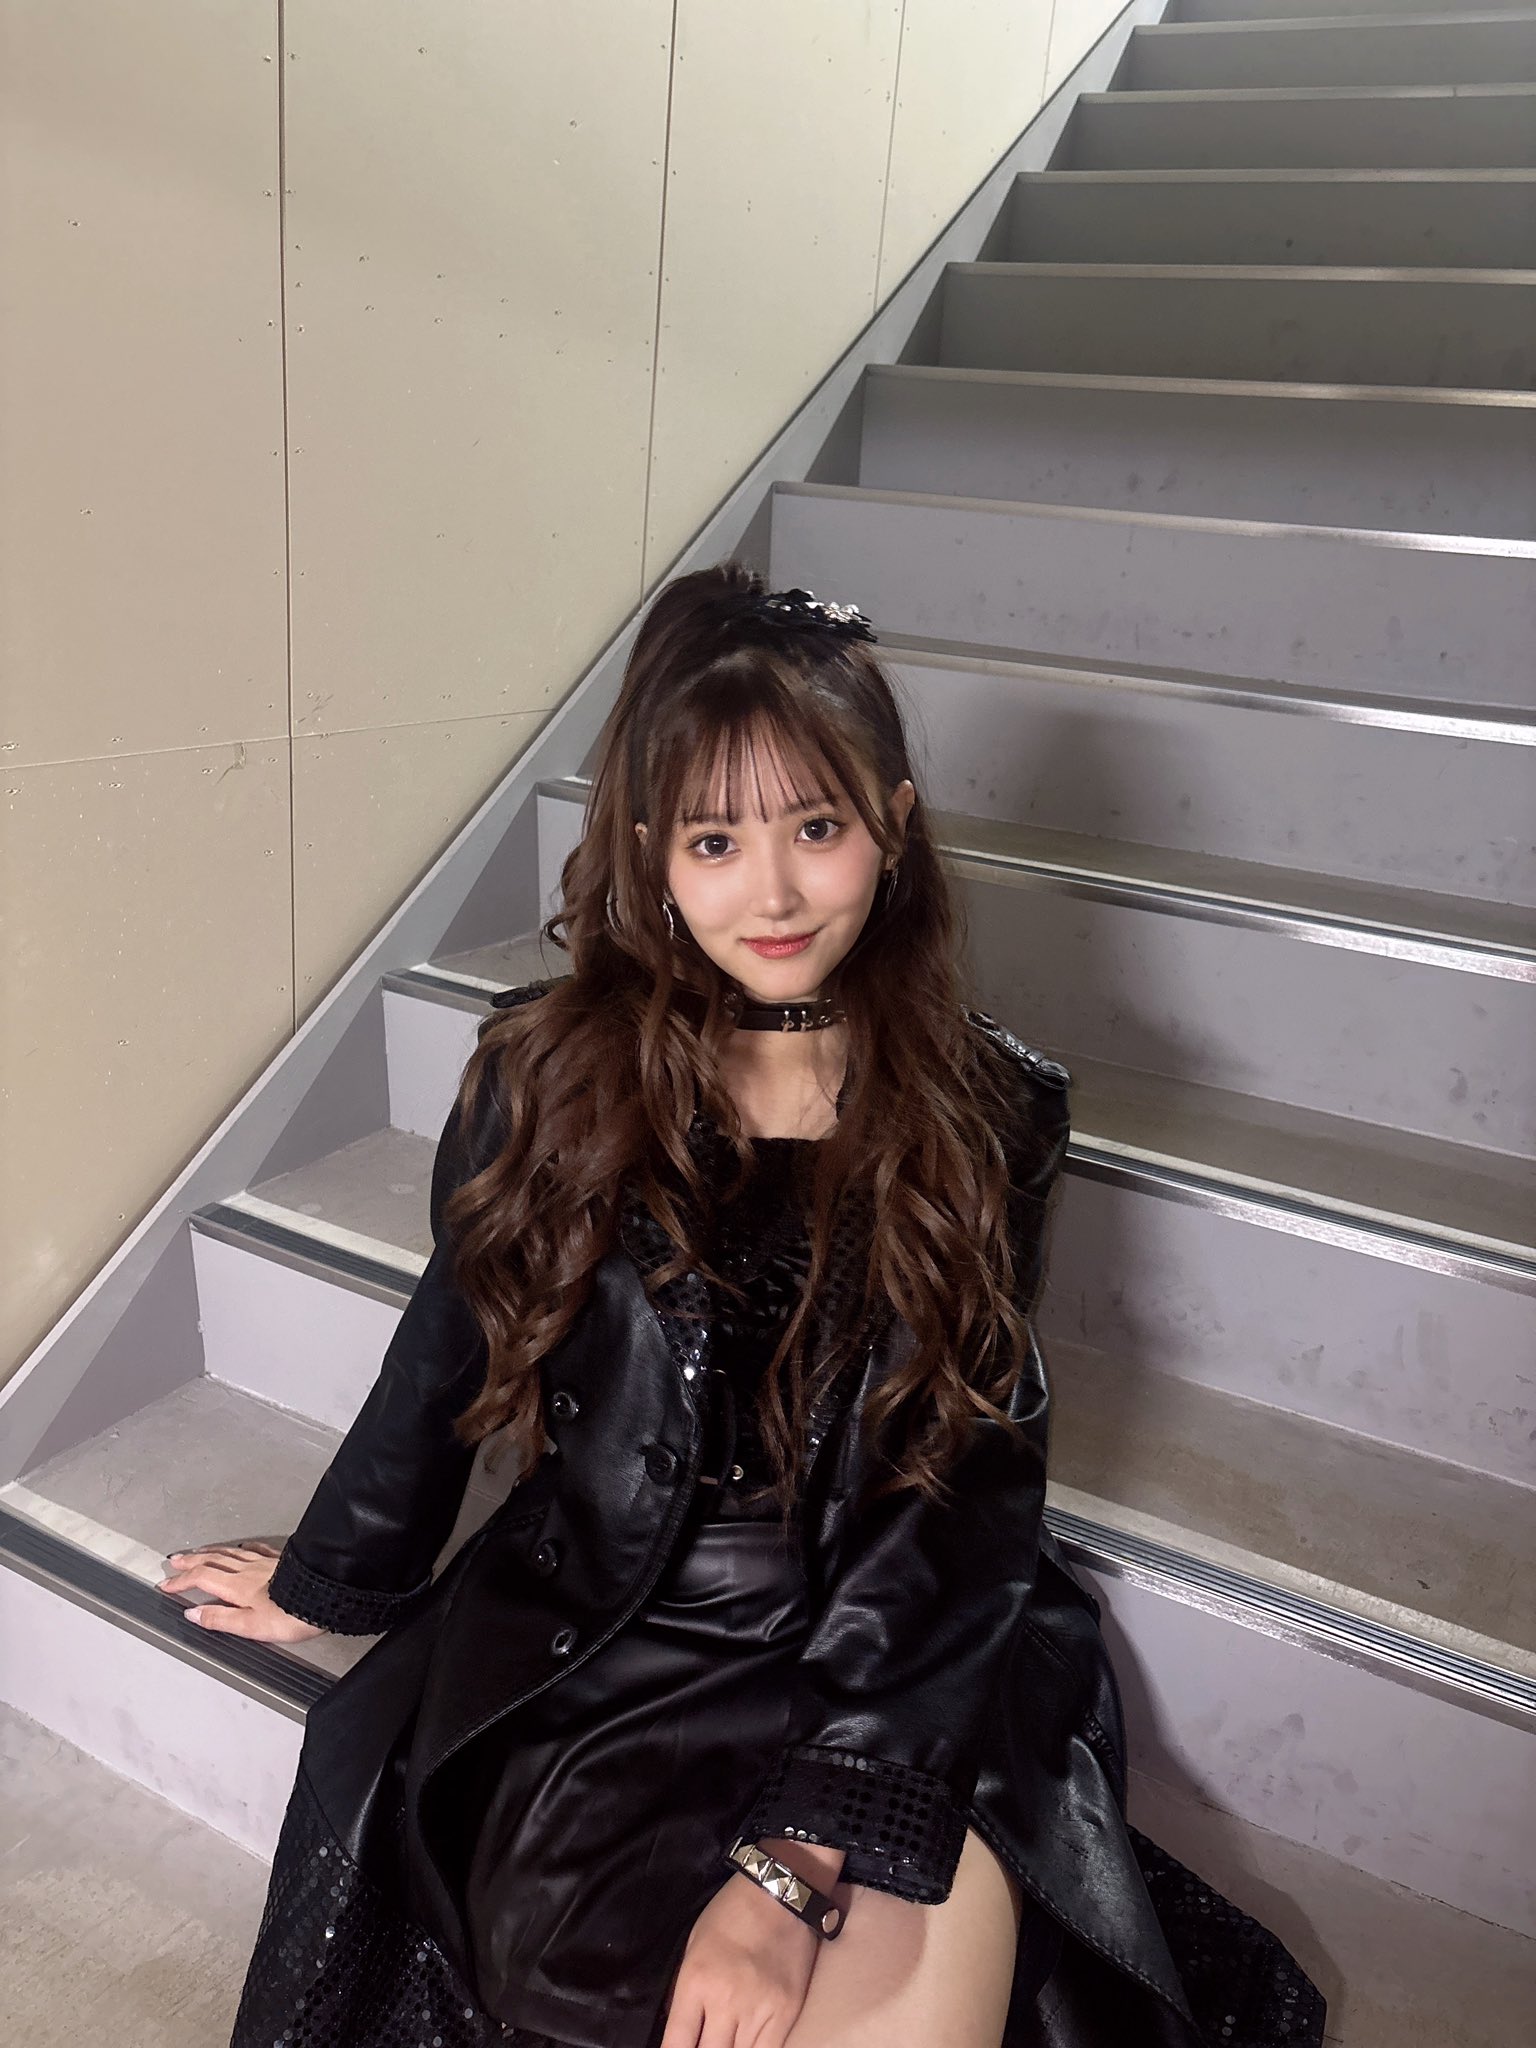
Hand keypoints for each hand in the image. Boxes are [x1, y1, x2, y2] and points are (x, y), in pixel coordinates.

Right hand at [155, 1540, 326, 1642]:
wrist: (325, 1595)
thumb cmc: (292, 1614)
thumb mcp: (251, 1625)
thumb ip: (220, 1618)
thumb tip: (193, 1613)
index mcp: (238, 1586)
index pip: (201, 1578)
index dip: (181, 1581)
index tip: (166, 1584)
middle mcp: (249, 1570)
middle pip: (212, 1560)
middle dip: (190, 1560)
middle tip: (174, 1560)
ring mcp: (266, 1562)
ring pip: (231, 1552)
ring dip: (210, 1551)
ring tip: (198, 1551)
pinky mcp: (283, 1560)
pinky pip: (255, 1549)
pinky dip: (241, 1548)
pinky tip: (242, 1547)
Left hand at [660, 1844, 844, 2047]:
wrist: (781, 1892)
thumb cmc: (731, 1913)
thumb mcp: (693, 1945)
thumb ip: (684, 1991)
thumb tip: (677, 2030)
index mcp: (696, 1980)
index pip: (677, 2044)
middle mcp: (726, 2000)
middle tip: (703, 2043)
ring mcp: (759, 2010)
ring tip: (724, 2042)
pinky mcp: (787, 2013)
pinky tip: (746, 2045)